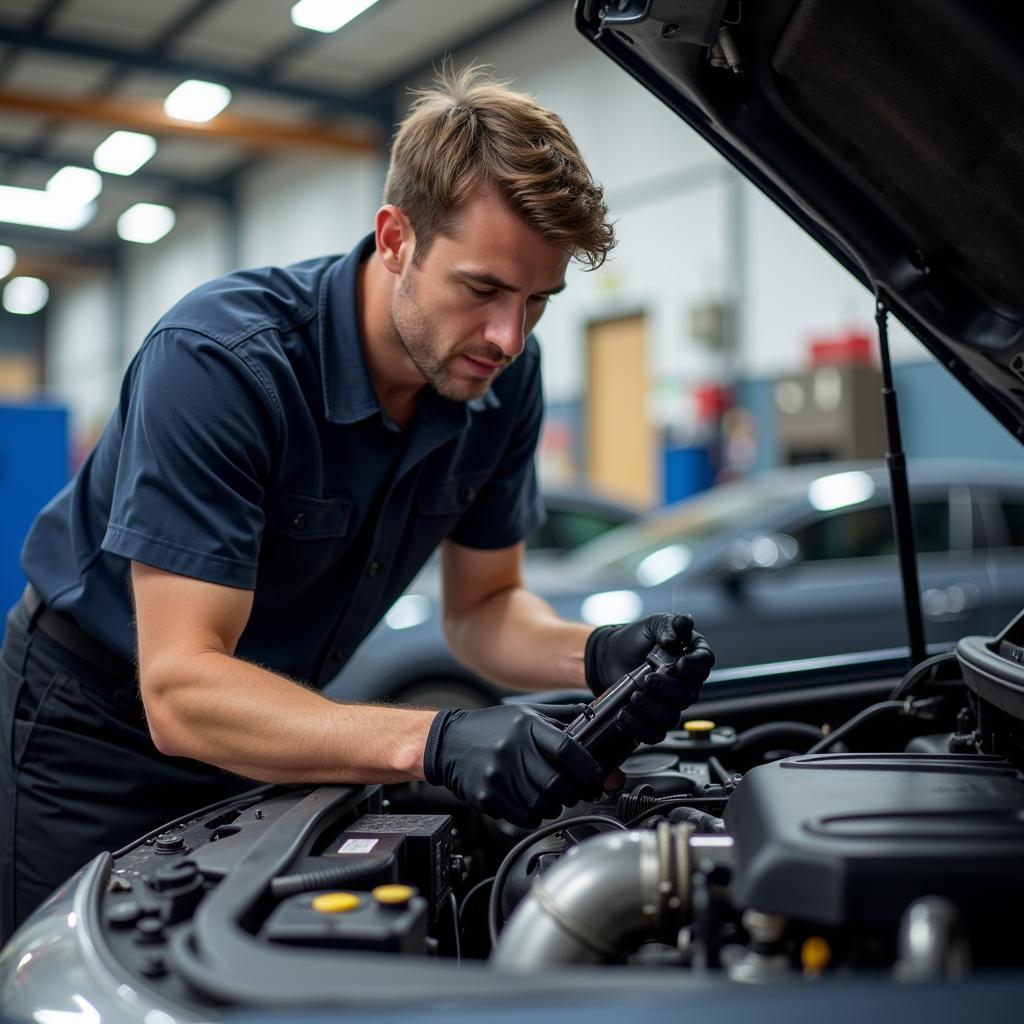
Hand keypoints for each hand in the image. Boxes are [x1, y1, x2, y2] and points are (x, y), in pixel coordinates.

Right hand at [423, 703, 604, 827]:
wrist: (448, 742)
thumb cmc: (491, 728)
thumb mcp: (525, 713)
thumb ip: (561, 717)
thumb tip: (595, 717)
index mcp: (526, 727)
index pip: (567, 748)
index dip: (588, 767)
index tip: (597, 778)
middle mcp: (513, 749)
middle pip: (557, 784)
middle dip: (572, 793)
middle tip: (572, 792)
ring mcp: (499, 774)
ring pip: (542, 805)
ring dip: (553, 807)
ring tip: (549, 798)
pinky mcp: (487, 795)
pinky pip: (522, 817)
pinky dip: (533, 816)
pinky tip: (529, 804)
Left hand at [585, 613, 714, 743]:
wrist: (609, 655)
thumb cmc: (635, 640)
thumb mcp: (652, 624)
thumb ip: (667, 624)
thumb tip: (675, 634)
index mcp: (690, 655)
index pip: (705, 662)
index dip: (696, 665)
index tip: (681, 664)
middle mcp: (685, 681)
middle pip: (690, 694)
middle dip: (668, 689)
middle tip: (648, 680)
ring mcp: (670, 702)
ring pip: (673, 716)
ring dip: (653, 710)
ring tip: (634, 697)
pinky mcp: (653, 718)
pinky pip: (655, 732)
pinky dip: (640, 727)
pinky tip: (625, 714)